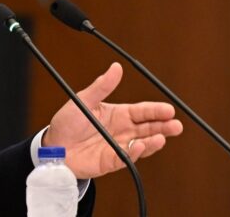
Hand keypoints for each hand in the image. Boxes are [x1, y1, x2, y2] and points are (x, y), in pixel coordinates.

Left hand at [43, 62, 183, 178]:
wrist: (53, 146)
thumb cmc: (68, 122)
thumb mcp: (84, 100)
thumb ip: (102, 86)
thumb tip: (116, 67)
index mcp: (118, 115)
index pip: (142, 112)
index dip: (156, 111)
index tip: (169, 110)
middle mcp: (122, 131)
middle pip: (148, 129)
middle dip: (163, 127)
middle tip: (176, 126)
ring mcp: (118, 147)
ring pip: (141, 145)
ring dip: (153, 142)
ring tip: (161, 137)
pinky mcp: (110, 161)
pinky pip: (125, 158)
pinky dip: (133, 153)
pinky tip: (140, 146)